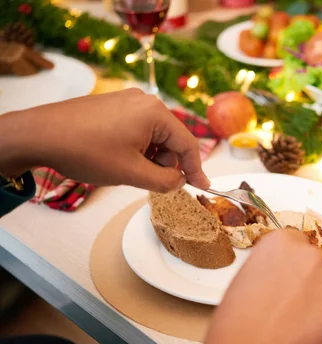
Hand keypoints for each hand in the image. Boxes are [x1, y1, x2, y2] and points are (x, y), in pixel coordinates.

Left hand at [0, 89, 209, 191]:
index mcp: (156, 113)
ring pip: (153, 135)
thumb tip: (180, 181)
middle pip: (170, 139)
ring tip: (128, 169)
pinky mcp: (113, 104)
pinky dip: (136, 146)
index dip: (197, 169)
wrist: (40, 134)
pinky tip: (119, 157)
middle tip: (152, 182)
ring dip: (149, 156)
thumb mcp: (132, 173)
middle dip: (166, 163)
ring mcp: (127, 100)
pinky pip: (137, 128)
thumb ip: (164, 180)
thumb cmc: (87, 152)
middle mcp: (145, 101)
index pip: (187, 145)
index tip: (203, 187)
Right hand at [189, 229, 321, 343]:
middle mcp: (310, 254)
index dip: (286, 269)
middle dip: (304, 284)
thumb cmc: (234, 321)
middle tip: (287, 309)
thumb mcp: (245, 279)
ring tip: (294, 329)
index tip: (280, 285)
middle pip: (312, 266)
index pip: (293, 246)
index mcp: (281, 241)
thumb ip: (269, 271)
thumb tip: (280, 283)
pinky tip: (305, 338)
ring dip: (316, 305)